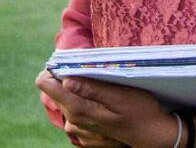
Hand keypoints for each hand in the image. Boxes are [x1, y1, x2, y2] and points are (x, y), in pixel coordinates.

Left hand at [35, 69, 175, 147]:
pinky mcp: (82, 129)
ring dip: (76, 87)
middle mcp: (72, 119)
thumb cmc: (139, 111)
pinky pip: (73, 107)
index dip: (54, 67)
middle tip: (91, 71)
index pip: (45, 83)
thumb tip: (66, 80)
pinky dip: (82, 99)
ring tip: (99, 86)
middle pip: (53, 88)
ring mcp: (76, 126)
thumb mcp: (120, 96)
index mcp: (77, 109)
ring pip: (64, 97)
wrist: (150, 134)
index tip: (70, 61)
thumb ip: (92, 88)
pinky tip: (101, 100)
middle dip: (68, 75)